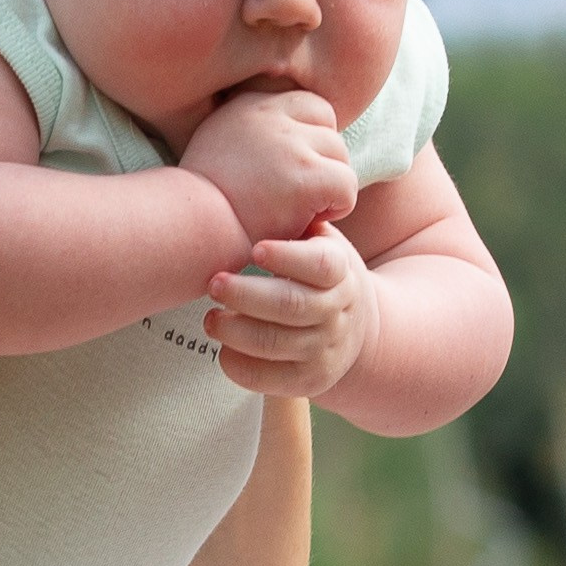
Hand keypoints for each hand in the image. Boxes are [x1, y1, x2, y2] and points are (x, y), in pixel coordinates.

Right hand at [180, 85, 357, 244]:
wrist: (188, 230)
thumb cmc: (202, 202)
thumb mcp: (218, 146)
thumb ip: (255, 134)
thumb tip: (294, 133)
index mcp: (250, 104)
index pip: (310, 107)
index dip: (310, 143)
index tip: (291, 172)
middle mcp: (270, 115)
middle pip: (329, 131)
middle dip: (320, 166)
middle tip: (292, 196)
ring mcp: (289, 145)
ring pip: (341, 158)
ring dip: (327, 188)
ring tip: (294, 209)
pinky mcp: (305, 177)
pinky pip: (347, 186)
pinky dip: (336, 208)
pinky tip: (306, 220)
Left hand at [204, 226, 380, 400]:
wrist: (356, 328)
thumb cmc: (319, 273)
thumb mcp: (321, 243)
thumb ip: (297, 224)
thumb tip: (252, 185)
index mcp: (340, 271)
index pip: (321, 265)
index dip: (288, 257)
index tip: (255, 249)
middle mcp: (337, 311)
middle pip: (291, 306)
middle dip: (246, 295)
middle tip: (213, 283)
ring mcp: (326, 349)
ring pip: (275, 344)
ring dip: (234, 331)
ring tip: (210, 318)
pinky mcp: (311, 380)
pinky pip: (269, 379)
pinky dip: (238, 364)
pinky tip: (223, 347)